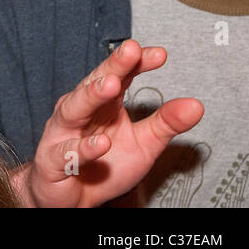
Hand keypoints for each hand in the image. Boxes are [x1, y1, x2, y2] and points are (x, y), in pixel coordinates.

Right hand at [18, 39, 202, 207]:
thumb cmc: (106, 164)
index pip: (119, 76)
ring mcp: (63, 134)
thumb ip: (166, 123)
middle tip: (130, 51)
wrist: (73, 198)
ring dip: (92, 96)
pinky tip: (101, 142)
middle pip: (94, 84)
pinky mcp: (53, 162)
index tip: (159, 54)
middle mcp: (80, 112)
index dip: (136, 64)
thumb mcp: (144, 143)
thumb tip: (196, 105)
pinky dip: (84, 148)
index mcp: (103, 104)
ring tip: (112, 85)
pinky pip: (67, 153)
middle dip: (112, 67)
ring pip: (74, 109)